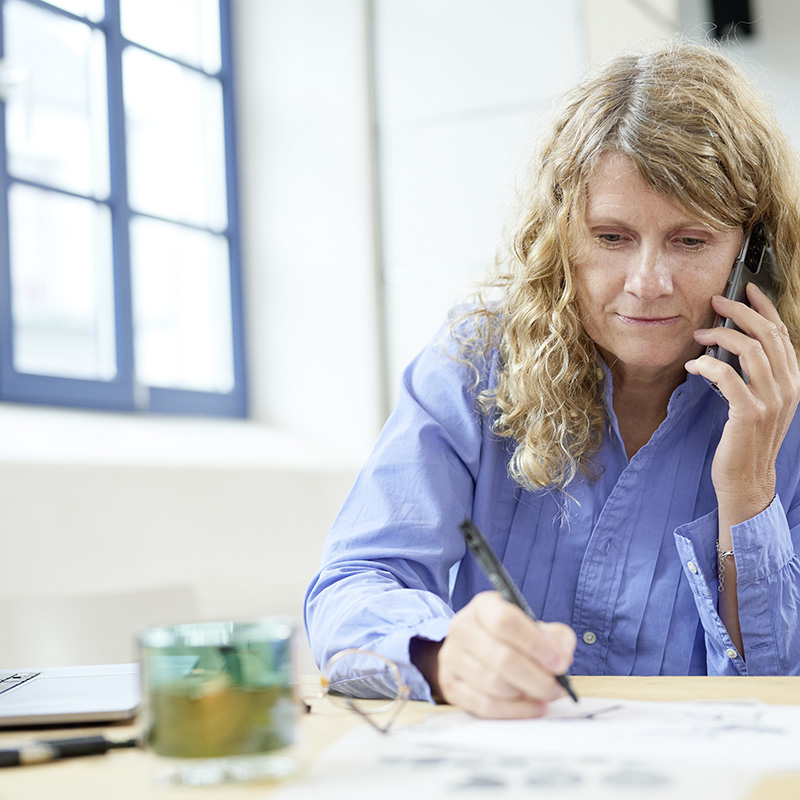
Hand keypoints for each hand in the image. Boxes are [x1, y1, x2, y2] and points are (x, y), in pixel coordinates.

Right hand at [434, 591, 575, 718]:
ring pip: (493, 684)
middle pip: (501, 657)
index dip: (536, 644)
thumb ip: (556, 638)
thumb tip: (561, 658)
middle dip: (536, 678)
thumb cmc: (511, 639)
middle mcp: (463, 628)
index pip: (506, 621)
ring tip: (545, 696)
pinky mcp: (451, 685)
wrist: (475, 651)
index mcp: (484, 606)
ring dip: (526, 695)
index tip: (559, 662)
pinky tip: (532, 708)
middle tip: (556, 687)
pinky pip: (484, 705)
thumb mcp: (535, 627)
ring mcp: (452, 657)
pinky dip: (514, 711)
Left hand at [687, 284, 799, 521]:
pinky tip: (694, 364)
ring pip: (749, 349)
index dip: (764, 307)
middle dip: (739, 311)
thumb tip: (735, 343)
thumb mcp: (758, 402)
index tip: (746, 289)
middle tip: (714, 302)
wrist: (747, 479)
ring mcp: (771, 400)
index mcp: (792, 381)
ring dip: (720, 336)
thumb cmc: (745, 440)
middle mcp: (787, 387)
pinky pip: (727, 375)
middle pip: (767, 334)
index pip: (782, 333)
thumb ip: (755, 374)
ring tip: (699, 334)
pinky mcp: (749, 412)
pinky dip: (707, 364)